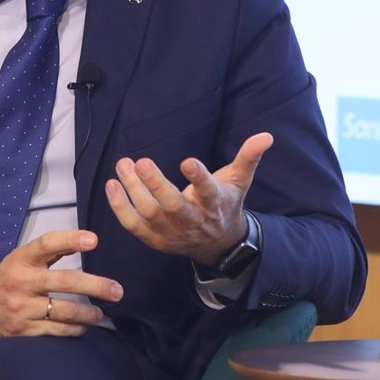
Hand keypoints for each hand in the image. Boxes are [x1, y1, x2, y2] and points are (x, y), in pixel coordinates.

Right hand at [0, 230, 122, 343]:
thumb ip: (50, 251)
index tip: (94, 239)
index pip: (47, 244)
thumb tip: (86, 240)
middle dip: (95, 286)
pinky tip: (83, 327)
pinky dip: (73, 329)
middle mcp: (22, 282)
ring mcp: (22, 308)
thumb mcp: (21, 260)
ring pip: (64, 310)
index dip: (70, 240)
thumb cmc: (5, 280)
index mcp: (21, 260)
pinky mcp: (22, 331)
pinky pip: (55, 331)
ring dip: (88, 313)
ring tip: (101, 313)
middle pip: (64, 281)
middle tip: (117, 290)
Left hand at [104, 131, 273, 264]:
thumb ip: (249, 157)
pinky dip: (120, 207)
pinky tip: (112, 185)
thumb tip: (266, 135)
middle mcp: (193, 220)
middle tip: (140, 161)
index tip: (186, 162)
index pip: (208, 190)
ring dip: (132, 190)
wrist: (218, 244)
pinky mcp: (155, 239)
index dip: (198, 177)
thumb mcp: (239, 180)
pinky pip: (133, 226)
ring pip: (149, 214)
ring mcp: (172, 233)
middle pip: (171, 206)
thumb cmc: (225, 203)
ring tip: (123, 165)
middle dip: (155, 185)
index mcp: (214, 203)